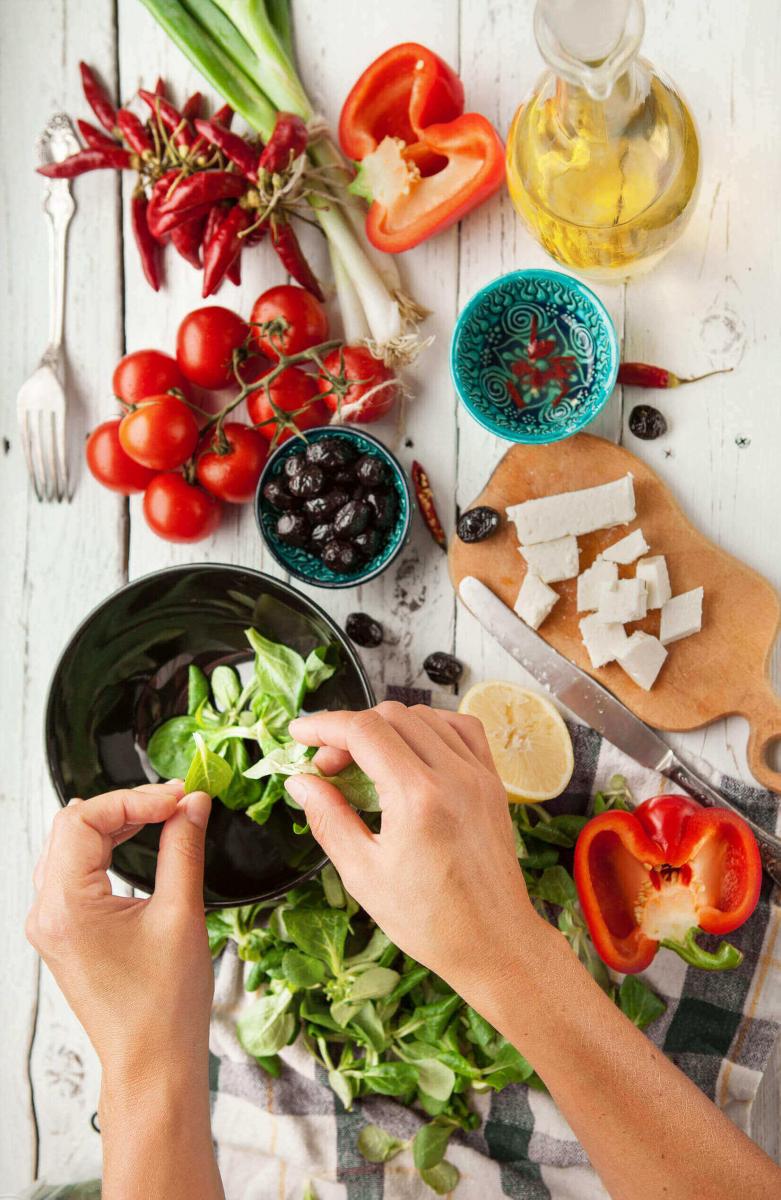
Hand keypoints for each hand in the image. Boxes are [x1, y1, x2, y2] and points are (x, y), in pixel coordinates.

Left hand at [26, 782, 212, 1087]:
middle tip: (176, 801)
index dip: (135, 799)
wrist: (152, 1063)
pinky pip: (74, 871)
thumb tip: (193, 804)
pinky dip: (105, 849)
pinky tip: (138, 842)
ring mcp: (51, 924)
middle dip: (126, 806)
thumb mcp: (181, 914)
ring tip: (162, 815)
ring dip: (114, 824)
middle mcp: (47, 913)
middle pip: (72, 827)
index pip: (85, 820)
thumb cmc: (164, 1006)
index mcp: (65, 906)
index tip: (179, 797)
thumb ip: (183, 848)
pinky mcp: (64, 932)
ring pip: (70, 846)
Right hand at [286, 703, 543, 996]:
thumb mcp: (364, 874)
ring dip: (387, 727)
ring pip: (425, 716)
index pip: (363, 731)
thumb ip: (329, 819)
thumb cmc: (431, 920)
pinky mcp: (493, 782)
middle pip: (391, 716)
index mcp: (417, 797)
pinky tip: (411, 749)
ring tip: (365, 761)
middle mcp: (453, 775)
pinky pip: (462, 729)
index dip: (324, 726)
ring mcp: (478, 775)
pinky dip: (430, 726)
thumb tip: (300, 782)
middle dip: (350, 730)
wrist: (495, 942)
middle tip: (328, 766)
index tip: (300, 735)